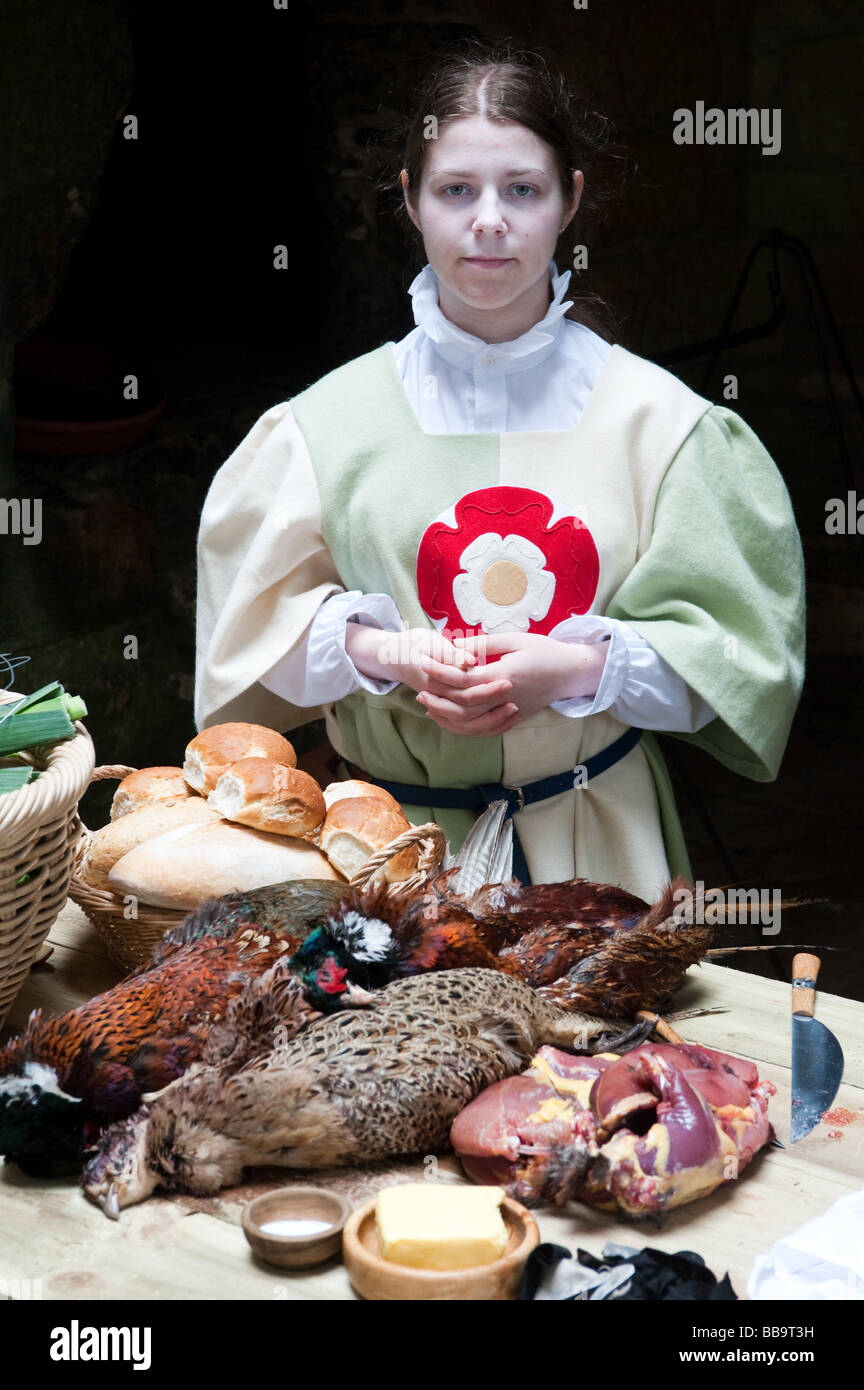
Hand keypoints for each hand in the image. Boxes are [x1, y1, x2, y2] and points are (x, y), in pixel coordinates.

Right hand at [344, 624, 518, 735]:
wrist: (395, 658)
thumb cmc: (415, 644)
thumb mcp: (429, 640)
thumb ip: (450, 653)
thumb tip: (469, 662)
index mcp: (431, 679)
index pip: (463, 689)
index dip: (487, 687)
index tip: (509, 680)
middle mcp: (435, 697)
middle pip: (466, 711)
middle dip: (493, 705)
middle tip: (515, 697)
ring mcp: (439, 707)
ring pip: (465, 726)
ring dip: (491, 721)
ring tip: (514, 710)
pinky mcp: (445, 711)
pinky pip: (464, 728)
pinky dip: (484, 727)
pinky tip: (504, 720)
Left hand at [417, 631, 607, 731]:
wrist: (571, 672)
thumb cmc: (545, 651)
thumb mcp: (514, 640)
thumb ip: (483, 645)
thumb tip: (455, 647)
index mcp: (503, 675)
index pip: (463, 679)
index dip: (440, 672)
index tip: (424, 663)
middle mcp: (504, 698)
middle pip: (462, 707)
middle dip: (438, 699)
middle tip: (419, 690)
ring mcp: (509, 712)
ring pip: (471, 724)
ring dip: (447, 717)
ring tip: (429, 706)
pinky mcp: (513, 718)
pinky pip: (484, 730)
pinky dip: (464, 728)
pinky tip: (450, 719)